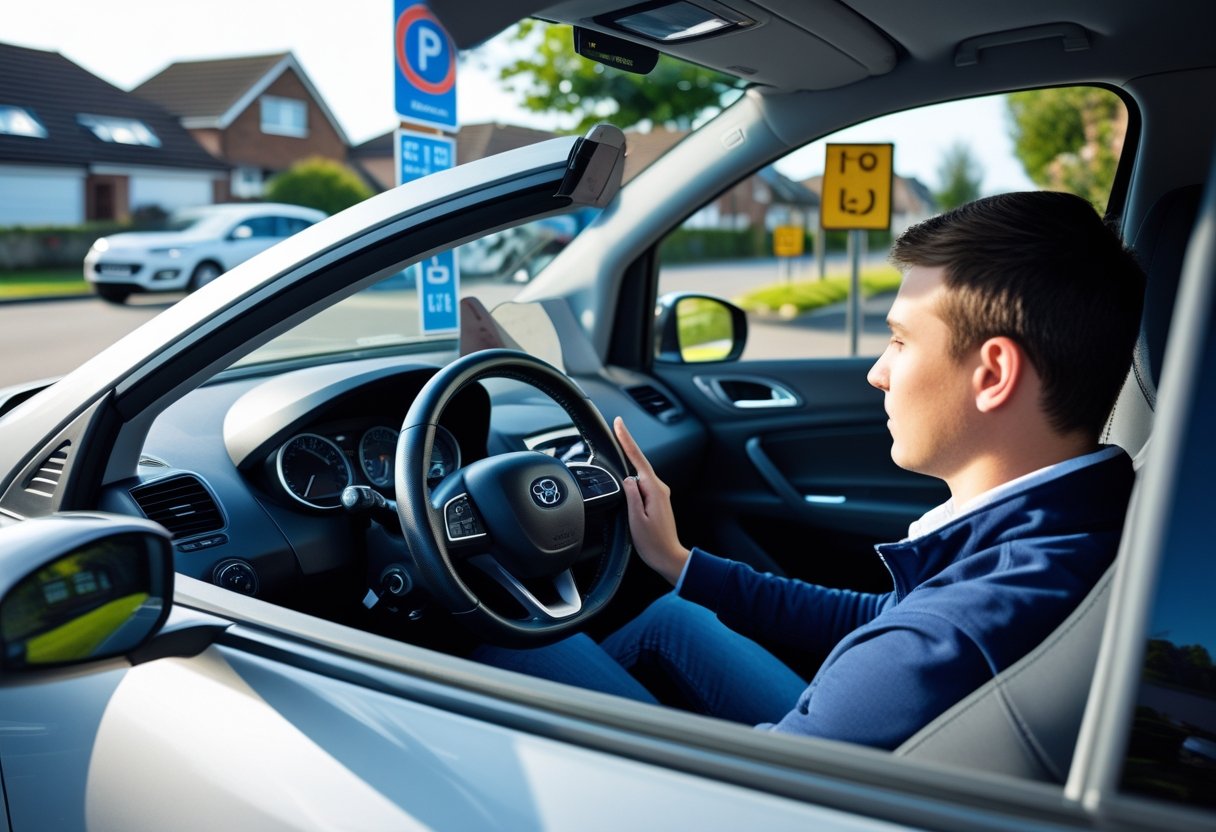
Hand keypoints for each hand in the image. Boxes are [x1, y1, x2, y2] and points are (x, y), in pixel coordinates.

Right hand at [613, 416, 690, 584]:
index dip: (627, 440)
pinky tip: (625, 480)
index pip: (638, 458)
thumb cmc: (653, 543)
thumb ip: (631, 495)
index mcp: (654, 490)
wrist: (668, 557)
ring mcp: (659, 494)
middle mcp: (659, 488)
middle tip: (615, 429)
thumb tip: (627, 478)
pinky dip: (632, 477)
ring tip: (617, 455)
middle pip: (638, 462)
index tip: (619, 424)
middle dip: (626, 447)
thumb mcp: (636, 519)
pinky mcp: (656, 500)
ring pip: (639, 474)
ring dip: (628, 464)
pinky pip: (641, 483)